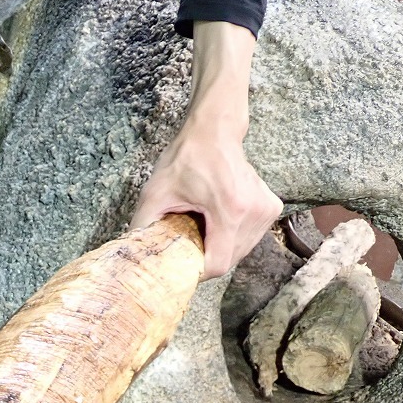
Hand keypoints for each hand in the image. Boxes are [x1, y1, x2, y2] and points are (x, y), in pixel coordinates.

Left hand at [129, 21, 281, 279]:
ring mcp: (266, 210)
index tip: (180, 261)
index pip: (217, 265)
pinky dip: (230, 239)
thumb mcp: (155, 194)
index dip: (195, 270)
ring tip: (201, 229)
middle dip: (205, 258)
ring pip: (240, 253)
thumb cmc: (185, 160)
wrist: (214, 132)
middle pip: (229, 261)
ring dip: (218, 249)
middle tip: (187, 242)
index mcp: (230, 210)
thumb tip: (131, 259)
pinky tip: (216, 222)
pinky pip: (248, 239)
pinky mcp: (271, 208)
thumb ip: (142, 228)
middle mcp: (255, 212)